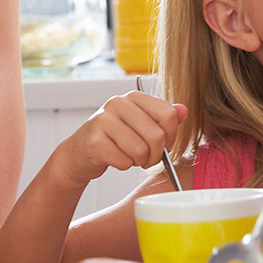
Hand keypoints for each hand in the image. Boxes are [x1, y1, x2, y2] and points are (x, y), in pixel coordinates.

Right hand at [57, 93, 185, 185]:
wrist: (79, 153)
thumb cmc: (114, 139)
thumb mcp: (141, 124)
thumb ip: (163, 117)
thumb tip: (183, 110)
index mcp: (133, 97)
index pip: (168, 114)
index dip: (171, 136)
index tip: (164, 144)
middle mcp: (117, 103)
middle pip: (156, 135)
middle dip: (156, 155)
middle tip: (147, 158)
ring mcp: (103, 120)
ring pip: (141, 150)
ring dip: (139, 161)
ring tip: (131, 158)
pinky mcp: (94, 141)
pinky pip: (124, 161)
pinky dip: (124, 166)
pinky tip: (116, 159)